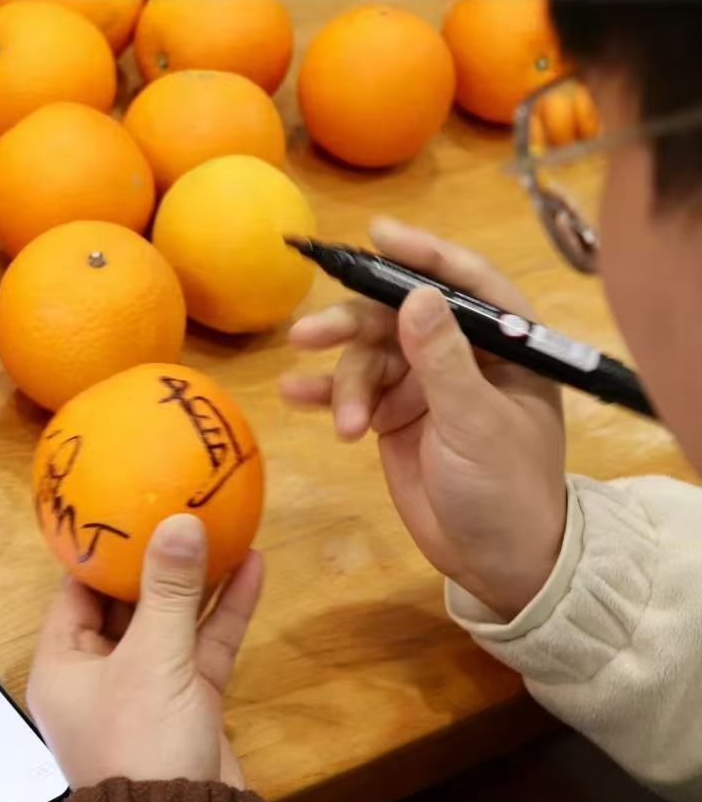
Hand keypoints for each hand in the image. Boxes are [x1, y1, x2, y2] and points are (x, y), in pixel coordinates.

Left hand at [26, 515, 263, 788]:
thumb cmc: (141, 747)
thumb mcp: (152, 659)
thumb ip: (169, 590)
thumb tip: (180, 521)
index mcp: (65, 665)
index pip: (76, 590)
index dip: (102, 548)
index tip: (127, 502)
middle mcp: (101, 675)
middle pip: (128, 602)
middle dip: (157, 557)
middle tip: (179, 503)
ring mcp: (147, 690)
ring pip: (172, 621)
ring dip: (198, 579)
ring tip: (221, 524)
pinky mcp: (189, 706)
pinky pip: (204, 646)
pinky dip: (225, 611)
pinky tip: (251, 567)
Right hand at [282, 217, 566, 620]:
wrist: (498, 567)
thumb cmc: (506, 491)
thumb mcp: (477, 425)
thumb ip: (444, 361)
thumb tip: (416, 295)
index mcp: (504, 345)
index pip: (465, 282)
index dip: (423, 254)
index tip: (378, 234)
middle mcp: (463, 352)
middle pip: (398, 314)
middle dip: (353, 323)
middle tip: (309, 334)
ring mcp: (426, 383)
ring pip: (370, 353)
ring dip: (345, 379)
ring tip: (340, 420)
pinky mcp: (396, 414)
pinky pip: (354, 389)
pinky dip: (326, 392)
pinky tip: (295, 396)